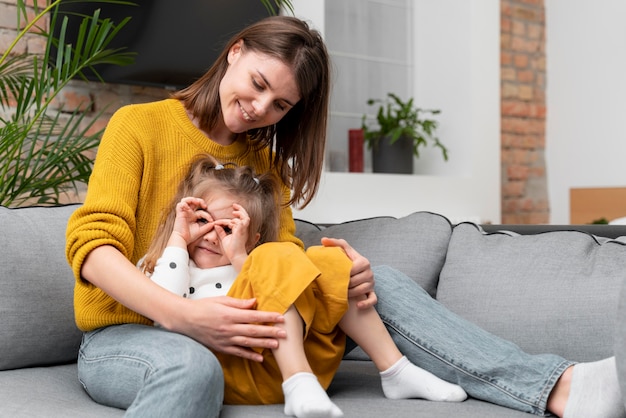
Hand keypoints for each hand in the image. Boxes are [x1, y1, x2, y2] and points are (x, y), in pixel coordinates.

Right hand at [172, 197, 212, 244]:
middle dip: (200, 201)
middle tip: (205, 206)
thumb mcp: (201, 230)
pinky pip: (180, 204)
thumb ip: (208, 226)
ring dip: (192, 199)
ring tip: (197, 202)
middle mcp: (188, 213)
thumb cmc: (190, 236)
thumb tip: (214, 223)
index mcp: (193, 216)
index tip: (211, 221)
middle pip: (193, 201)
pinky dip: (185, 203)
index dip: (207, 215)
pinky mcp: (179, 213)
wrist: (182, 239)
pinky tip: (189, 207)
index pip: (201, 211)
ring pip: (186, 200)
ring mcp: (184, 212)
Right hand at [172, 296, 286, 362]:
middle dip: (270, 332)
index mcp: (229, 315)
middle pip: (253, 331)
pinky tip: (260, 358)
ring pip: (248, 343)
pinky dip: (249, 356)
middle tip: (284, 333)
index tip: (280, 317)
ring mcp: (225, 339)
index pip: (253, 316)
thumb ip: (239, 303)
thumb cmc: (203, 307)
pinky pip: (238, 353)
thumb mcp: (221, 300)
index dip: (268, 317)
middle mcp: (228, 328)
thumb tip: (255, 302)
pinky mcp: (222, 347)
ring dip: (263, 344)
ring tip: (277, 344)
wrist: (186, 320)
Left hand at [213, 203, 253, 267]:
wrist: (235, 255)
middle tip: (234, 205)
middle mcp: (243, 229)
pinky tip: (231, 220)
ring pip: (245, 217)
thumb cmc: (231, 249)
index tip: (217, 222)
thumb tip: (216, 226)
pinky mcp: (242, 230)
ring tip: (234, 210)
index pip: (235, 221)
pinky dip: (235, 219)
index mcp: (240, 231)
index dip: (226, 221)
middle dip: (240, 209)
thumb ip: (221, 231)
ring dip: (240, 212)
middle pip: (245, 216)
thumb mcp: (224, 238)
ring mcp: (244, 230)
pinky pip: (240, 221)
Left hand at [321, 237, 376, 308]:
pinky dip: (366, 303)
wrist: (355, 271)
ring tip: (342, 294)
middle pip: (356, 281)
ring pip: (362, 290)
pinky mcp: (372, 292)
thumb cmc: (348, 260)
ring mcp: (372, 283)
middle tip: (335, 286)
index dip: (344, 273)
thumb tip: (323, 239)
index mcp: (364, 261)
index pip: (354, 268)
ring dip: (350, 293)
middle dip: (345, 284)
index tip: (335, 274)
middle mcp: (369, 272)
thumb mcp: (343, 250)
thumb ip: (335, 243)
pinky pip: (373, 299)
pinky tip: (358, 305)